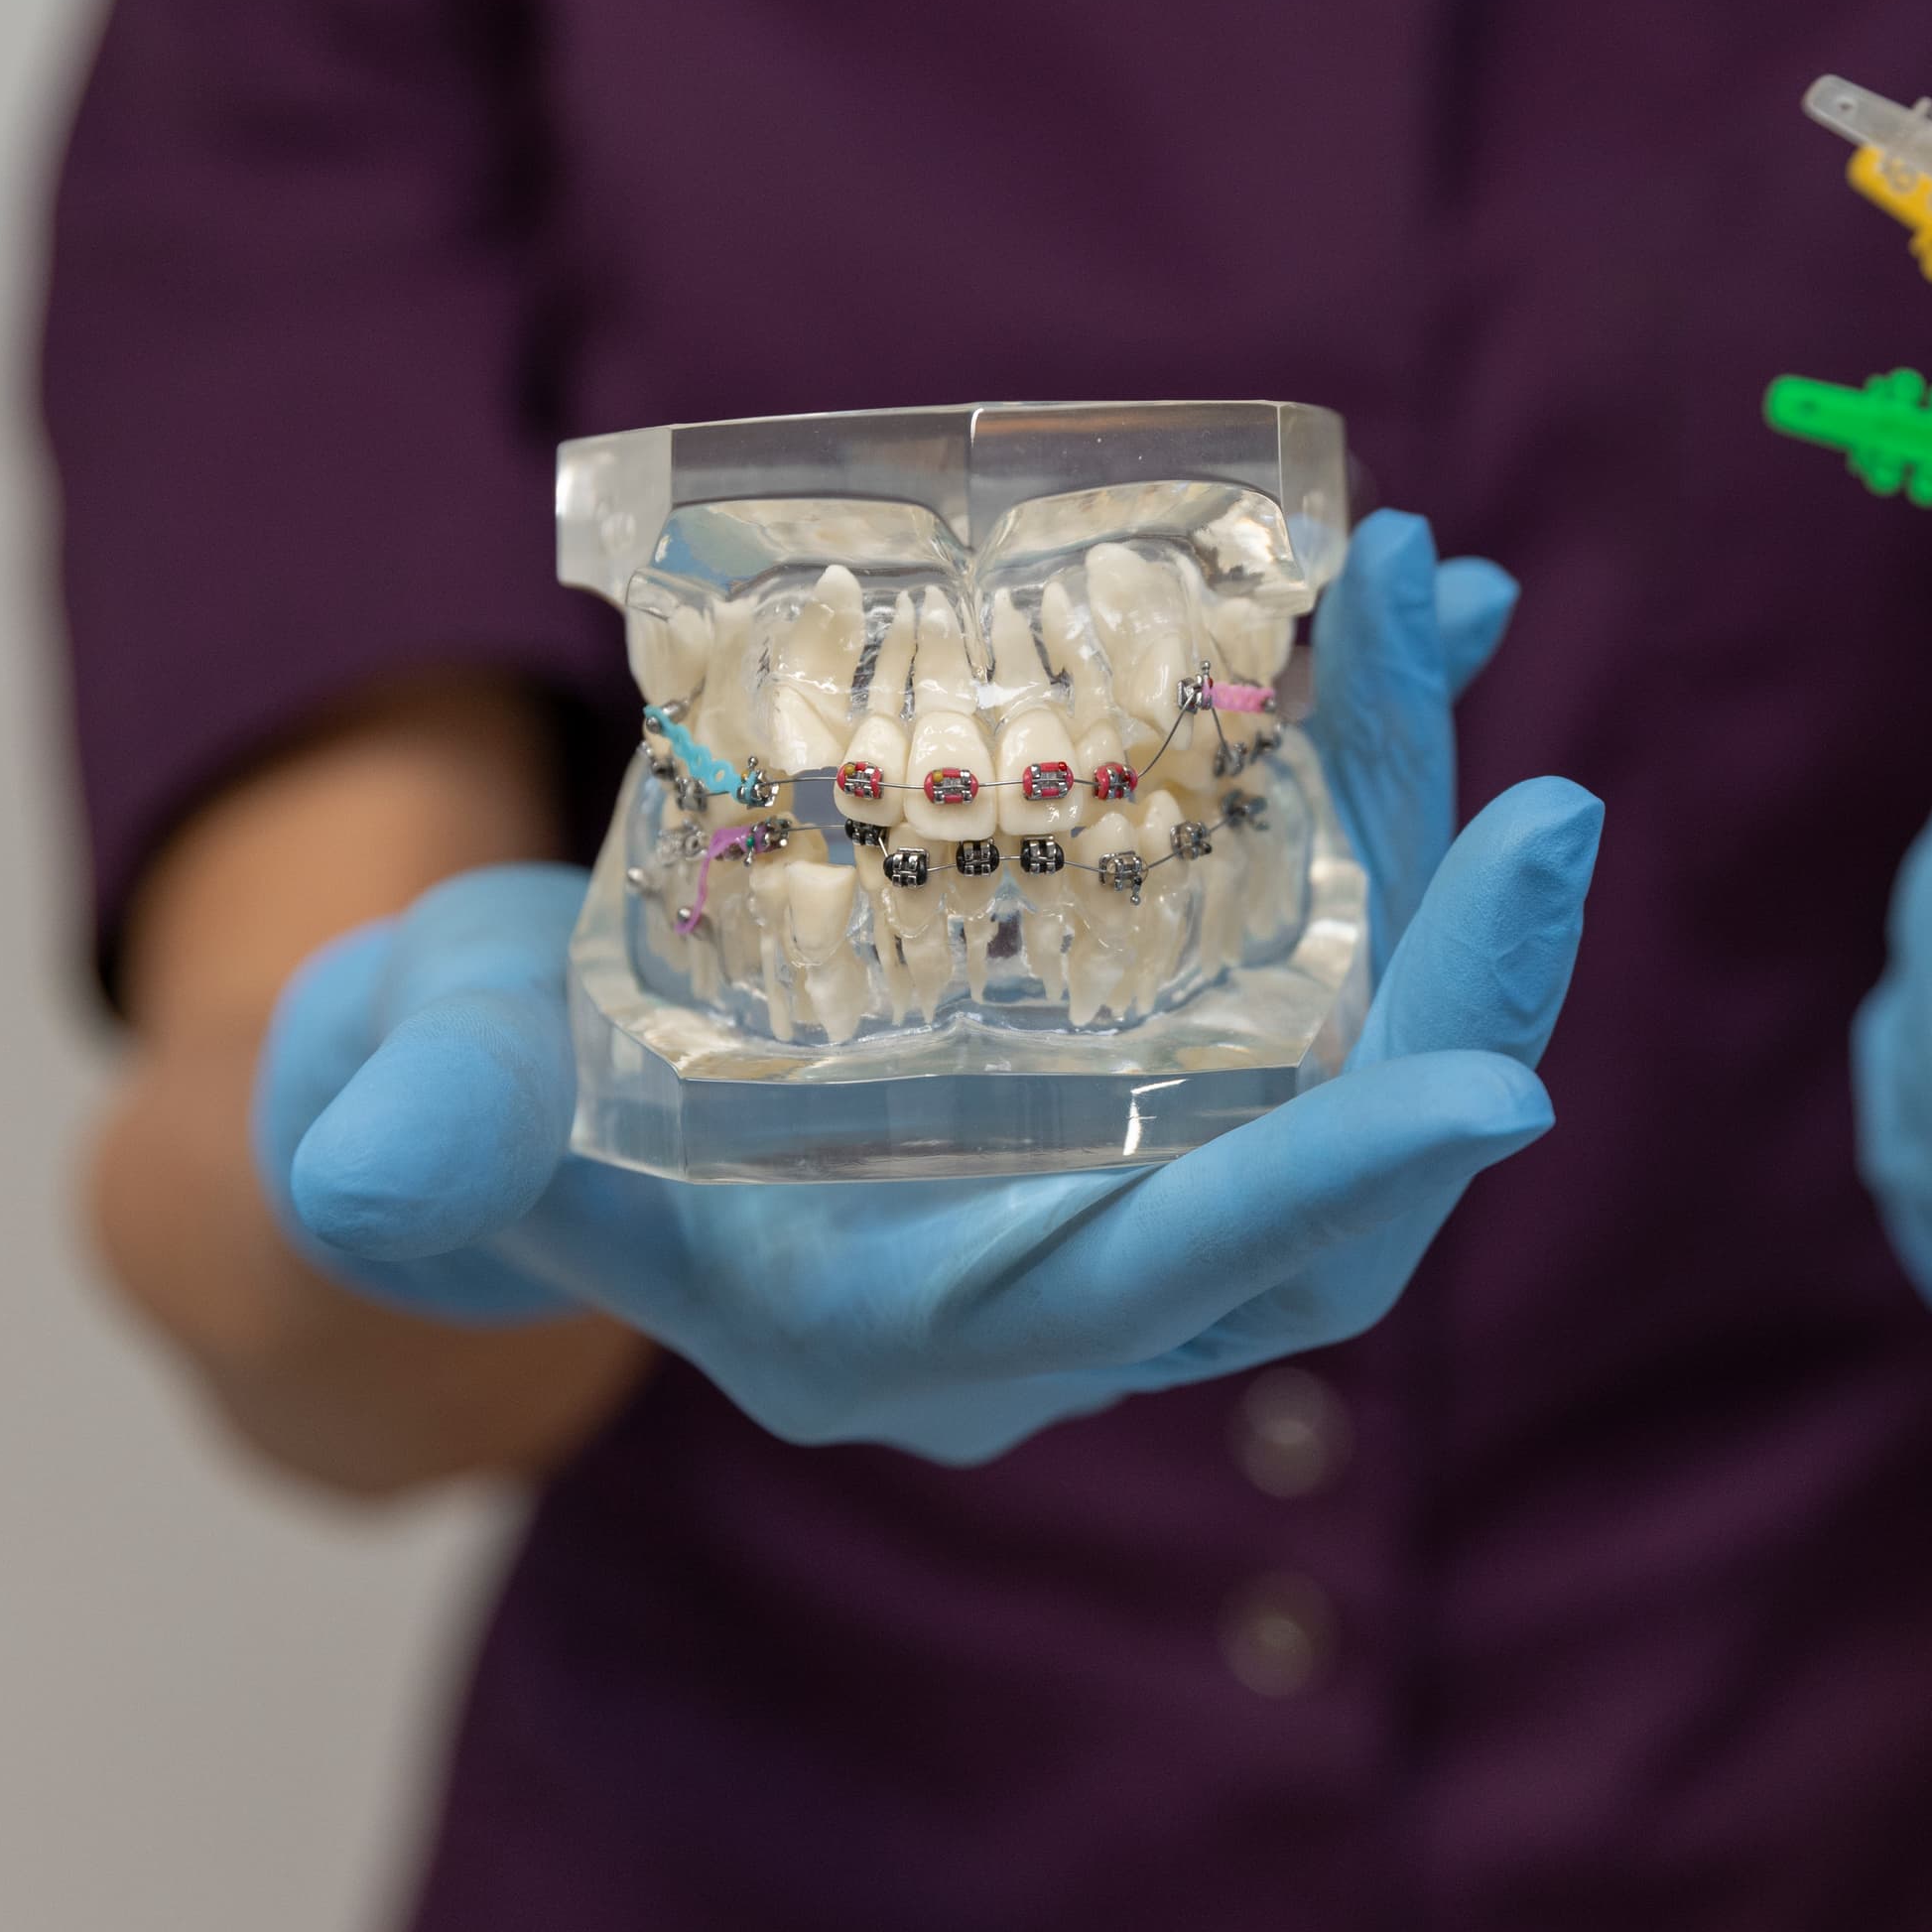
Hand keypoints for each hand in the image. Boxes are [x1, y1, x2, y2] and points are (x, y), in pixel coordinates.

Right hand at [250, 513, 1599, 1462]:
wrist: (509, 1071)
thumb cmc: (466, 1097)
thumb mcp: (418, 1102)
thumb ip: (414, 1133)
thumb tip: (384, 1164)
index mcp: (921, 1324)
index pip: (1175, 1285)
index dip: (1335, 1195)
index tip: (1502, 1087)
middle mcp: (1064, 1253)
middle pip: (1336, 1171)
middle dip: (1457, 999)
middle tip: (1547, 809)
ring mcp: (1117, 1131)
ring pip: (1341, 1012)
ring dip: (1412, 825)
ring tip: (1439, 607)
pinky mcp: (1131, 1007)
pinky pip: (1302, 907)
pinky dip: (1359, 765)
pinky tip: (1392, 608)